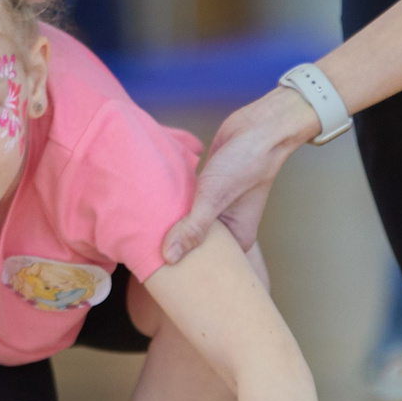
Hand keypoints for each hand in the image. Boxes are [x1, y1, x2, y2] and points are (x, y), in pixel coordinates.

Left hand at [160, 87, 321, 264]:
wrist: (259, 126)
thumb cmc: (245, 163)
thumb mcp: (214, 198)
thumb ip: (193, 228)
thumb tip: (168, 259)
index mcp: (238, 239)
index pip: (207, 264)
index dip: (184, 269)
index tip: (158, 274)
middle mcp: (228, 226)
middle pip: (195, 245)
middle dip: (174, 246)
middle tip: (144, 253)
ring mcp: (218, 207)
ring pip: (189, 223)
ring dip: (171, 223)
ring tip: (142, 233)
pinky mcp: (208, 189)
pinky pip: (187, 203)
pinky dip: (174, 204)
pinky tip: (152, 207)